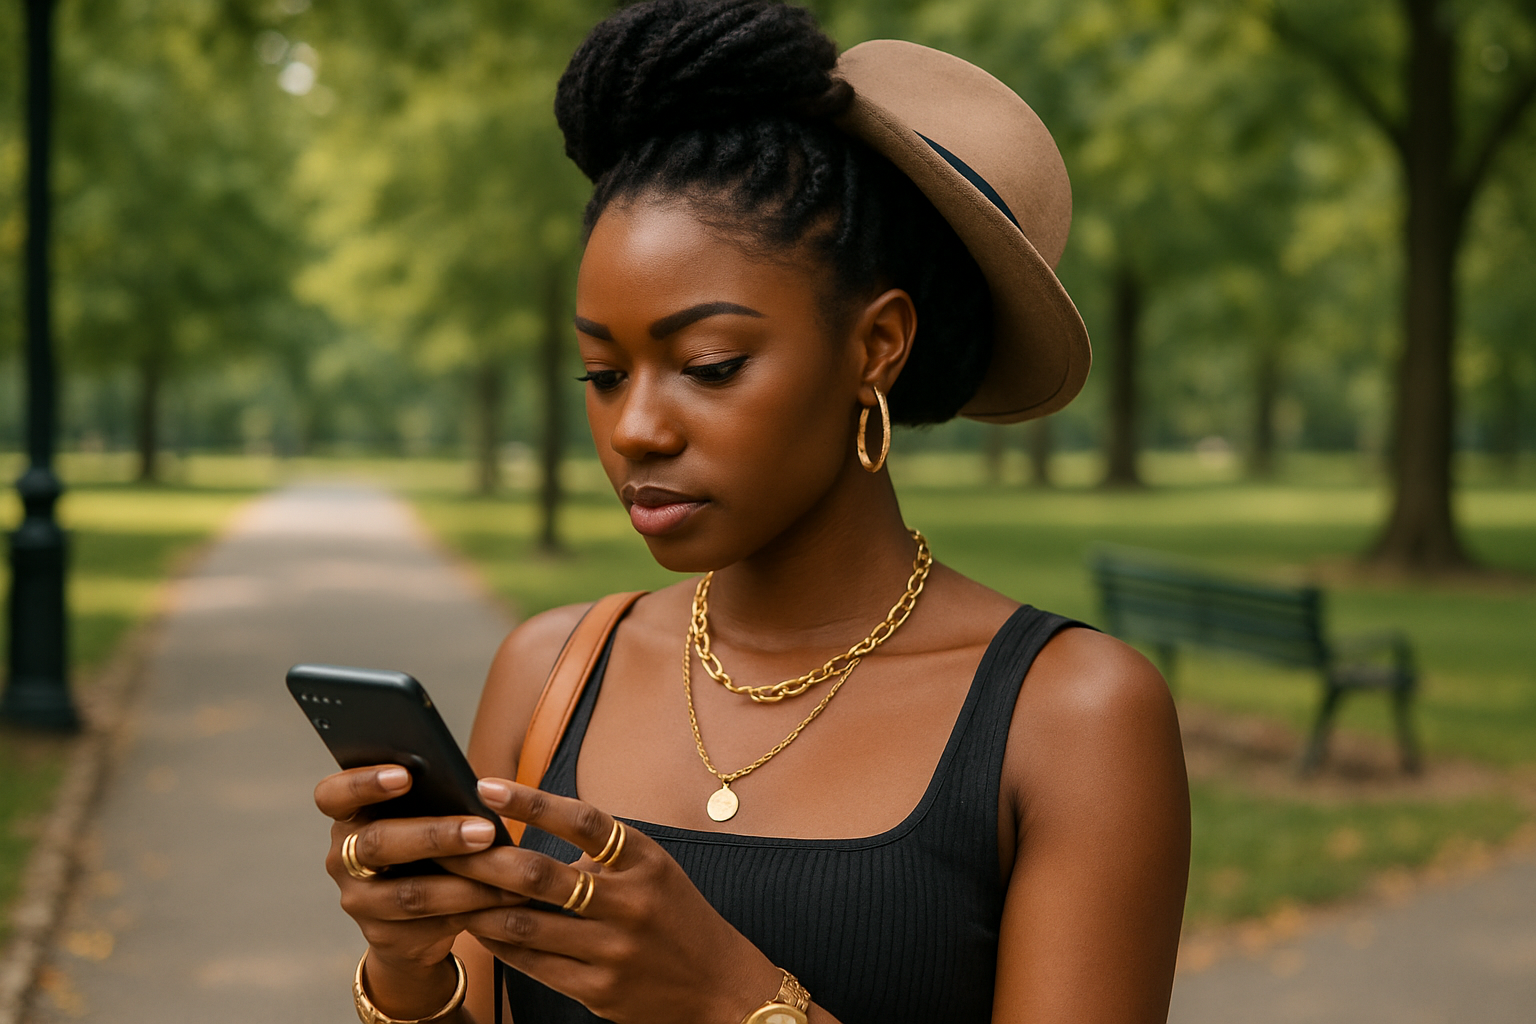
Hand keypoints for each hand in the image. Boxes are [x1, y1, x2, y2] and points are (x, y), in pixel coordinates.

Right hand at [313, 765, 522, 1017]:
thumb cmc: (426, 848)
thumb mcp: (422, 819)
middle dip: (435, 836)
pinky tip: (505, 898)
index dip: (362, 782)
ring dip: (463, 881)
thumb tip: (482, 790)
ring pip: (409, 892)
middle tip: (485, 829)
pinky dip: (472, 909)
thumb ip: (435, 801)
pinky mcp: (383, 936)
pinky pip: (431, 924)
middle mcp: (342, 858)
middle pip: (377, 843)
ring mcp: (359, 901)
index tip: (405, 774)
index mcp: (348, 817)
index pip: (332, 795)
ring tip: (505, 869)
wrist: (414, 920)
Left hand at [441, 778, 783, 1023]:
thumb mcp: (654, 870)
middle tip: (445, 845)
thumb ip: (602, 852)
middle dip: (484, 860)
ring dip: (480, 905)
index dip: (531, 800)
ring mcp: (613, 950)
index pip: (583, 820)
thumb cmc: (677, 917)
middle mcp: (630, 902)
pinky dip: (500, 943)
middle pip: (540, 875)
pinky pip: (533, 963)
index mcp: (645, 861)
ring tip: (449, 888)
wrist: (721, 987)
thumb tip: (531, 823)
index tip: (486, 786)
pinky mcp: (598, 990)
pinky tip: (479, 928)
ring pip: (525, 924)